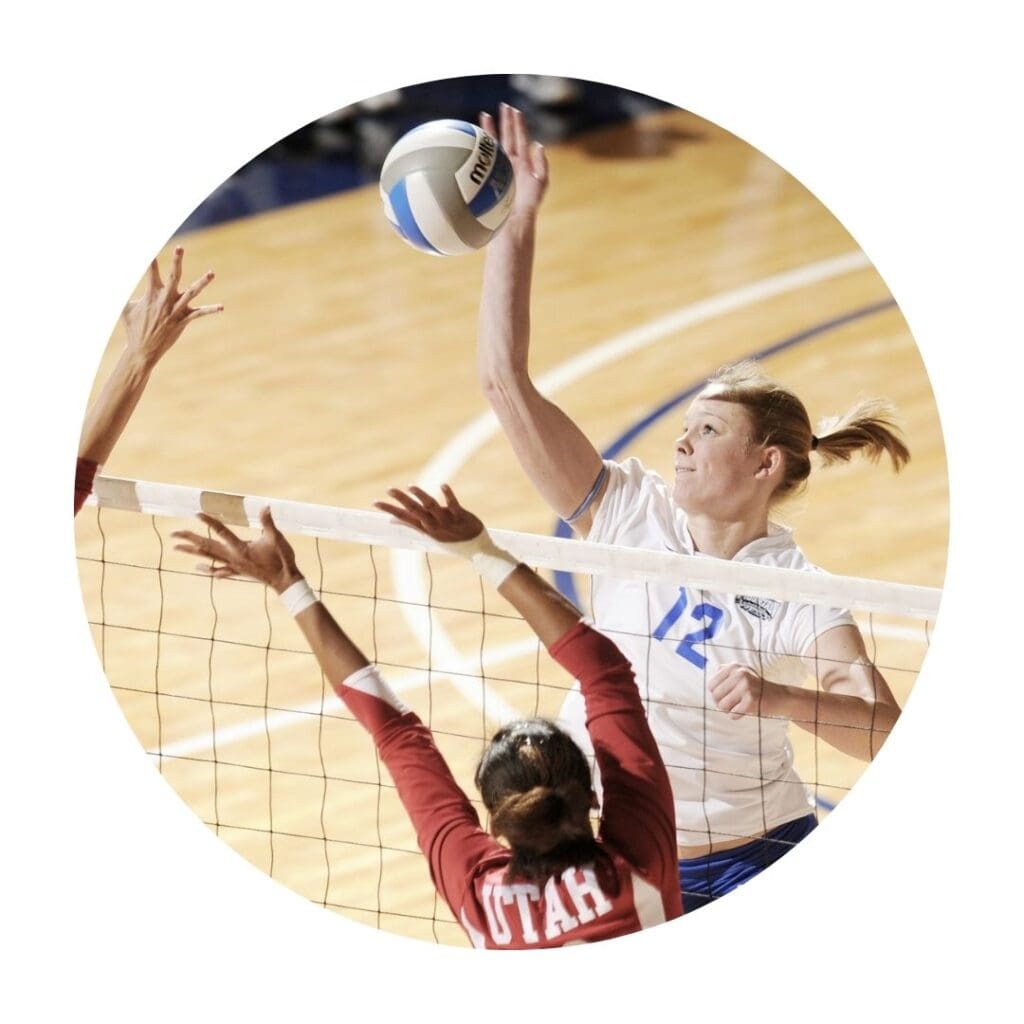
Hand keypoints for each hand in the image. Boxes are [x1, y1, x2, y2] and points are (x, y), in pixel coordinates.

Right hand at [122, 246, 222, 369]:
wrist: (143, 350)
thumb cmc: (133, 327)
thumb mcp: (123, 308)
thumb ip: (118, 293)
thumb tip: (106, 279)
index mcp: (151, 295)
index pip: (150, 271)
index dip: (150, 258)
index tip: (149, 244)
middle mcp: (165, 300)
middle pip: (173, 277)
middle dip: (176, 262)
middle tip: (179, 248)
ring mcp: (175, 310)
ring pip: (192, 293)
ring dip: (202, 283)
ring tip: (212, 273)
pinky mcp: (183, 320)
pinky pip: (199, 314)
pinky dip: (210, 310)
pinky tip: (222, 307)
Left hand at [172, 508, 302, 593]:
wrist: (285, 581)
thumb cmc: (282, 559)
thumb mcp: (277, 538)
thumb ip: (268, 522)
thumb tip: (265, 506)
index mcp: (241, 548)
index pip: (221, 531)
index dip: (209, 521)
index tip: (196, 514)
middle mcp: (233, 558)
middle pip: (207, 546)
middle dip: (189, 539)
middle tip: (173, 533)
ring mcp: (234, 566)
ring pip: (209, 558)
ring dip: (192, 552)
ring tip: (176, 548)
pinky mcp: (238, 571)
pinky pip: (219, 570)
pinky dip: (208, 568)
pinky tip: (198, 567)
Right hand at [374, 484, 484, 542]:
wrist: (475, 548)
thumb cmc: (450, 538)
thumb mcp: (429, 533)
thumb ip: (412, 524)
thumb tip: (392, 520)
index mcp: (424, 527)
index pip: (403, 517)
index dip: (389, 509)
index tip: (375, 502)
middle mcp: (433, 524)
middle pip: (415, 510)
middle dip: (401, 500)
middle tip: (389, 489)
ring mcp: (446, 521)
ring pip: (431, 507)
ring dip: (421, 496)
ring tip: (410, 487)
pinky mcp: (460, 516)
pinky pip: (453, 505)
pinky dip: (448, 495)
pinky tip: (442, 485)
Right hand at [481, 103, 547, 217]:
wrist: (512, 220)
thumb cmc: (528, 205)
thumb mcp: (540, 183)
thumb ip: (542, 164)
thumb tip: (538, 144)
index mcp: (523, 165)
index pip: (520, 139)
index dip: (517, 125)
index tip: (513, 110)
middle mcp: (510, 165)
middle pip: (507, 138)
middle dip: (505, 121)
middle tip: (502, 106)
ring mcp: (498, 170)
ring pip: (494, 146)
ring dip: (491, 130)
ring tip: (485, 115)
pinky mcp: (489, 176)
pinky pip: (484, 158)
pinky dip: (481, 147)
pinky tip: (476, 138)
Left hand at [708, 663, 785, 721]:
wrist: (781, 697)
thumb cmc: (757, 687)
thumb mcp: (742, 672)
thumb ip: (725, 672)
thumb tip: (710, 680)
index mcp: (734, 667)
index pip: (711, 685)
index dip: (716, 694)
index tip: (727, 696)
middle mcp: (739, 673)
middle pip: (715, 696)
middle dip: (722, 703)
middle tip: (733, 703)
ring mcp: (745, 686)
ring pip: (722, 706)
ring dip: (729, 710)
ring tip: (739, 706)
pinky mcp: (751, 700)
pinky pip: (733, 714)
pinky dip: (737, 716)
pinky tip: (745, 710)